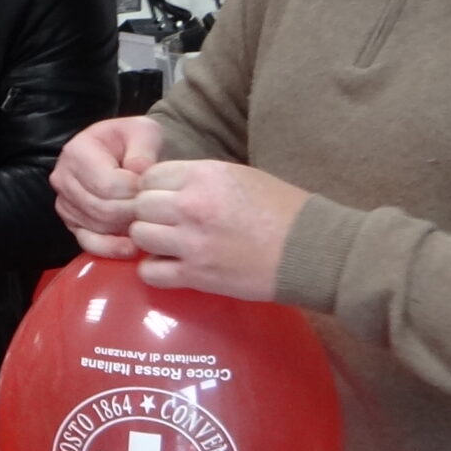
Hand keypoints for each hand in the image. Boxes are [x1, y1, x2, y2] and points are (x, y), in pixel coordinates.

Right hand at [53, 115, 164, 258]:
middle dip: (132, 213)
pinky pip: (88, 242)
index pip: (106, 184)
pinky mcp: (71, 222)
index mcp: (77, 152)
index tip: (155, 190)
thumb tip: (138, 173)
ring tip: (148, 221)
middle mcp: (63, 178)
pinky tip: (132, 248)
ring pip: (97, 227)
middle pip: (101, 208)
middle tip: (156, 211)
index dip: (135, 193)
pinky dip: (111, 248)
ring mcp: (65, 202)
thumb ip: (143, 150)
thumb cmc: (136, 141)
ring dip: (126, 228)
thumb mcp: (144, 132)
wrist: (127, 152)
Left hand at [128, 161, 308, 300]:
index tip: (166, 198)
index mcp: (204, 175)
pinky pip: (150, 272)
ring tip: (168, 244)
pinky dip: (154, 270)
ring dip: (150, 240)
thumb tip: (168, 186)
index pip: (150, 177)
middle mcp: (191, 205)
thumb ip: (200, 179)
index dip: (155, 188)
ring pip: (140, 236)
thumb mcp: (241, 176)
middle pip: (140, 205)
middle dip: (149, 213)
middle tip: (166, 223)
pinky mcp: (196, 275)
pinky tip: (170, 266)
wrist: (311, 250)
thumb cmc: (284, 210)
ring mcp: (191, 242)